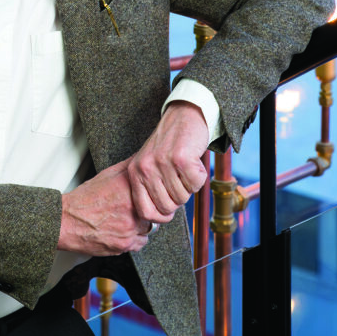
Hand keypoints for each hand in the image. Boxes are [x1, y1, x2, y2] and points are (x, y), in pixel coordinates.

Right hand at [58, 160, 151, 256]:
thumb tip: (141, 158)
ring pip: (149, 229)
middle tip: (136, 208)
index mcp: (130, 190)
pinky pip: (140, 243)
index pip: (157, 192)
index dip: (154, 194)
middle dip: (148, 210)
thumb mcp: (107, 175)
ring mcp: (129, 229)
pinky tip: (124, 231)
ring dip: (142, 225)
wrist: (66, 222)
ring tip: (128, 220)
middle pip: (155, 212)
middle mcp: (132, 210)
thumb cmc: (84, 199)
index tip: (151, 195)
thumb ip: (128, 167)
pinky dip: (134, 238)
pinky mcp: (124, 245)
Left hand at [126, 101, 209, 223]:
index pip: (145, 211)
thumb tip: (158, 219)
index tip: (169, 211)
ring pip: (183, 197)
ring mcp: (163, 163)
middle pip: (168, 207)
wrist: (184, 116)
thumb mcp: (149, 165)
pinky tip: (194, 162)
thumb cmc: (168, 145)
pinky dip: (200, 176)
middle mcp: (146, 168)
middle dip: (179, 198)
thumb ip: (149, 189)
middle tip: (180, 181)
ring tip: (185, 168)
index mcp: (135, 173)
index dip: (160, 216)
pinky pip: (196, 184)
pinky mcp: (182, 158)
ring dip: (190, 185)